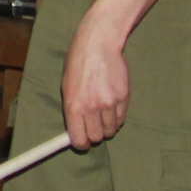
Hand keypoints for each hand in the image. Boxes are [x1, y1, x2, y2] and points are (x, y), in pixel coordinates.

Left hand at [62, 18, 130, 149]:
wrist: (97, 46)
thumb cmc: (78, 65)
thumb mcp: (67, 88)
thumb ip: (73, 110)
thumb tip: (76, 130)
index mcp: (73, 106)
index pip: (79, 139)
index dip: (81, 144)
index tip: (82, 142)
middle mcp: (91, 107)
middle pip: (97, 137)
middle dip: (94, 135)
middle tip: (93, 126)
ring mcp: (109, 102)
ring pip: (111, 130)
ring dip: (107, 126)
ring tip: (102, 114)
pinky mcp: (123, 97)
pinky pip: (122, 118)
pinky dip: (117, 117)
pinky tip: (112, 107)